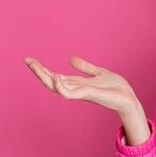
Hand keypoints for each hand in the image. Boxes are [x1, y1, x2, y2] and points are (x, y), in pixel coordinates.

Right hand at [24, 55, 138, 115]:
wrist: (129, 98)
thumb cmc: (116, 88)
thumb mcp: (99, 72)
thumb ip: (85, 67)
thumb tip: (70, 59)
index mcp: (77, 83)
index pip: (55, 75)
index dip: (43, 69)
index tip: (30, 60)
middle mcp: (76, 88)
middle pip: (51, 80)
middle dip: (38, 71)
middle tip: (27, 60)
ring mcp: (81, 92)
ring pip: (56, 86)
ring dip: (44, 76)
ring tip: (34, 65)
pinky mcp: (88, 95)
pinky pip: (70, 93)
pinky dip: (61, 86)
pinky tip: (55, 75)